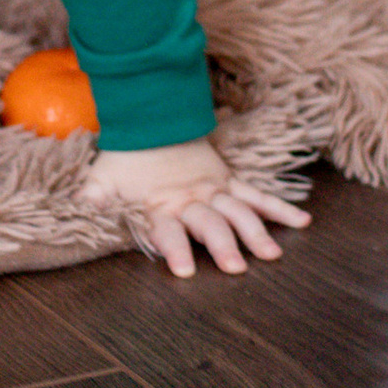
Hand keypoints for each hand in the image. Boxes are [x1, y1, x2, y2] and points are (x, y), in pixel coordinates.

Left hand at [84, 137, 308, 277]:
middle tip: (235, 268)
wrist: (150, 118)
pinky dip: (280, 208)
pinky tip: (302, 222)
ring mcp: (214, 189)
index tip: (184, 270)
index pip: (168, 230)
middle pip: (210, 224)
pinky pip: (257, 195)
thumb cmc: (125, 158)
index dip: (175, 249)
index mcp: (161, 204)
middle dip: (223, 245)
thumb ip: (95, 196)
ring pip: (239, 212)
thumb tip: (85, 204)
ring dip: (256, 232)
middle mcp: (191, 199)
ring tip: (272, 254)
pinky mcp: (229, 181)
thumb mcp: (102, 179)